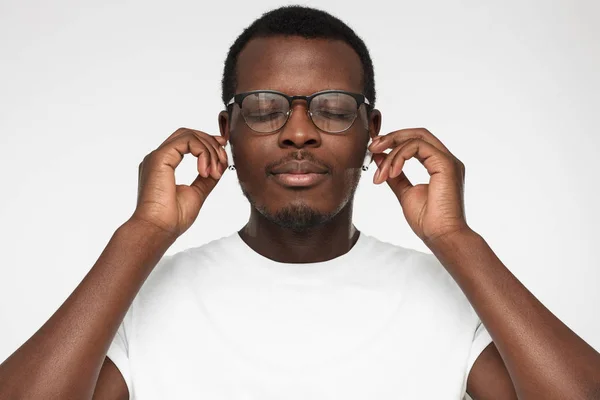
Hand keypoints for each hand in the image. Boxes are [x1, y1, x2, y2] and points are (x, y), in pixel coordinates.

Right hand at [130, 127, 228, 237]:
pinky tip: (206, 171)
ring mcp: (158, 156)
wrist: (158, 229)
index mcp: (164, 165)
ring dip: (209, 150)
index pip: (186, 141)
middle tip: (222, 161)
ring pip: (189, 135)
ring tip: (215, 172)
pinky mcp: (160, 157)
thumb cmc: (172, 218)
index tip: (223, 150)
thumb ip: (206, 179)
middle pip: (188, 134)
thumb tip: (219, 167)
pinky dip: (203, 153)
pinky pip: (187, 141)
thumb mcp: (197, 193)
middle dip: (210, 143)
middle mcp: (159, 157)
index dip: (207, 141)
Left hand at [369, 128, 469, 243]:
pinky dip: (400, 156)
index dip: (394, 140)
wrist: (441, 237)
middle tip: (372, 147)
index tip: (374, 150)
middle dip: (392, 137)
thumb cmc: (428, 221)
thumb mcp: (404, 192)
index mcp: (438, 165)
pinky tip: (391, 172)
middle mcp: (445, 160)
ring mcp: (447, 161)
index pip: (416, 141)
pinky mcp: (446, 164)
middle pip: (417, 133)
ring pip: (416, 138)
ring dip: (392, 151)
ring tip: (381, 173)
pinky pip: (418, 146)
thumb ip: (394, 174)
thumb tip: (380, 157)